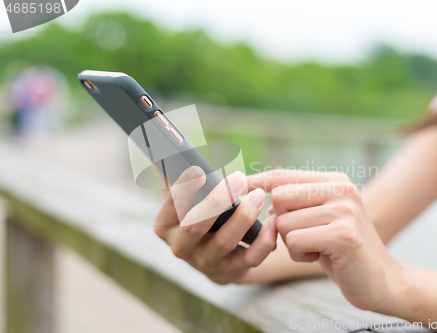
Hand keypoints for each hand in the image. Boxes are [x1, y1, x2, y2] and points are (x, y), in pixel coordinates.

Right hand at [154, 167, 277, 284]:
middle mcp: (181, 247)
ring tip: (259, 196)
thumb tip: (163, 146)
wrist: (214, 258)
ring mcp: (206, 262)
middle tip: (238, 179)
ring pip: (225, 242)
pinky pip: (250, 258)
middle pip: (196, 226)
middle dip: (217, 201)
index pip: (172, 205)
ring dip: (244, 217)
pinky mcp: (232, 271)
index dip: (184, 188)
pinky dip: (264, 241)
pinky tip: (272, 221)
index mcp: (166, 225)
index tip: (198, 169)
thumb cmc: (199, 217)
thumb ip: (174, 176)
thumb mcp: (183, 200)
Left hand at [248, 170, 403, 312]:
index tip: (237, 184)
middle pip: (279, 197)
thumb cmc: (341, 251)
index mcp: (335, 181)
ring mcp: (345, 210)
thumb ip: (296, 203)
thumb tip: (256, 191)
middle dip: (282, 223)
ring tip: (316, 249)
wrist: (382, 282)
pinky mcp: (343, 235)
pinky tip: (320, 258)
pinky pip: (295, 241)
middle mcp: (341, 189)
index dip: (257, 181)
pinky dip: (300, 255)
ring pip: (284, 223)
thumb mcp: (319, 219)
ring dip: (292, 244)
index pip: (284, 175)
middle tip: (304, 237)